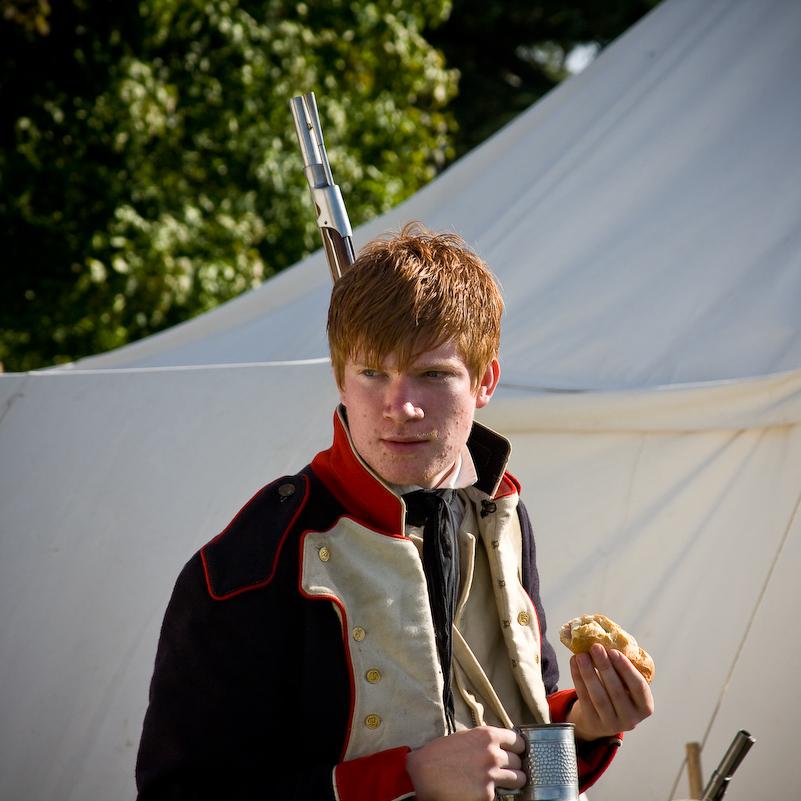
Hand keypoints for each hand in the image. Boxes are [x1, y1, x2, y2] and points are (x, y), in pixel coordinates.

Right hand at [406, 726, 524, 800]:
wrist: (423, 773)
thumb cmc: (441, 754)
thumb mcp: (466, 737)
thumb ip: (486, 741)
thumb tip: (502, 746)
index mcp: (488, 735)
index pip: (519, 741)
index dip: (518, 748)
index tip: (516, 752)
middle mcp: (493, 754)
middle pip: (519, 761)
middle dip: (514, 765)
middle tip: (506, 769)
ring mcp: (491, 775)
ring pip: (519, 779)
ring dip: (513, 781)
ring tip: (503, 781)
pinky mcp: (487, 795)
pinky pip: (501, 794)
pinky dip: (494, 793)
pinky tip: (482, 789)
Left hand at [567, 643, 653, 741]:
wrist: (601, 717)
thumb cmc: (617, 691)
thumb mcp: (626, 685)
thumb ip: (622, 669)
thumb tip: (607, 638)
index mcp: (645, 706)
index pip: (638, 687)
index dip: (626, 669)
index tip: (613, 651)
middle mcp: (631, 719)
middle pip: (616, 691)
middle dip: (604, 667)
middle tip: (595, 647)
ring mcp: (612, 724)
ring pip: (598, 697)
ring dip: (588, 673)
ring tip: (581, 654)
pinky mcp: (593, 723)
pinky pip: (584, 699)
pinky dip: (578, 679)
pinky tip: (574, 663)